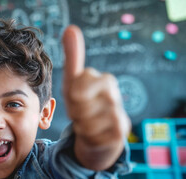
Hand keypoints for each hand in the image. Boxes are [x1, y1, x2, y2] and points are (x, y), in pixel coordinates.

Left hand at [62, 25, 130, 169]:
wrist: (97, 138)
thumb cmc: (83, 107)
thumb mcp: (73, 83)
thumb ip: (73, 58)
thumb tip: (70, 28)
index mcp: (104, 79)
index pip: (76, 85)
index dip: (72, 96)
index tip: (77, 99)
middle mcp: (115, 94)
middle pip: (78, 101)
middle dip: (74, 111)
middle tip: (79, 113)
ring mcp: (119, 113)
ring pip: (84, 119)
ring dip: (80, 124)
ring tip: (86, 123)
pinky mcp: (120, 133)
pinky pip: (93, 134)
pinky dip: (87, 136)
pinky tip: (93, 134)